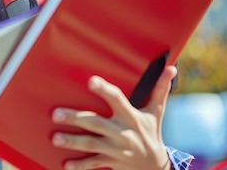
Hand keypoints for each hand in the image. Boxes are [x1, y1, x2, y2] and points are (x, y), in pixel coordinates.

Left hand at [51, 65, 176, 169]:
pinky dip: (80, 165)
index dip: (104, 90)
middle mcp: (122, 132)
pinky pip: (93, 164)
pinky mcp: (111, 162)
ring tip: (55, 138)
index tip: (91, 81)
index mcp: (131, 116)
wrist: (156, 167)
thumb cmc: (151, 133)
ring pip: (91, 144)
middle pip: (96, 123)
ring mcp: (115, 149)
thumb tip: (171, 68)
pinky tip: (66, 165)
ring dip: (73, 142)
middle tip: (56, 114)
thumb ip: (159, 90)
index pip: (117, 100)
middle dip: (76, 118)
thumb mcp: (156, 112)